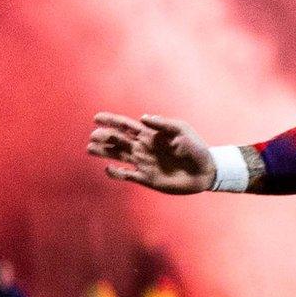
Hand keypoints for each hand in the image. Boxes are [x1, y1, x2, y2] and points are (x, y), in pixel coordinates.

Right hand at [87, 113, 215, 193]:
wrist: (206, 172)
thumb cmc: (196, 148)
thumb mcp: (182, 130)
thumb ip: (163, 124)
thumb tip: (143, 118)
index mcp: (149, 134)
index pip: (125, 125)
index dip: (110, 120)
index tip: (96, 118)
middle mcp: (143, 147)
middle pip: (117, 140)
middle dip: (104, 137)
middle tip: (94, 136)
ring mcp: (143, 163)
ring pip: (117, 155)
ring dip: (103, 152)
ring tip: (90, 148)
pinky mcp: (146, 178)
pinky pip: (126, 175)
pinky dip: (116, 173)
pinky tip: (109, 169)